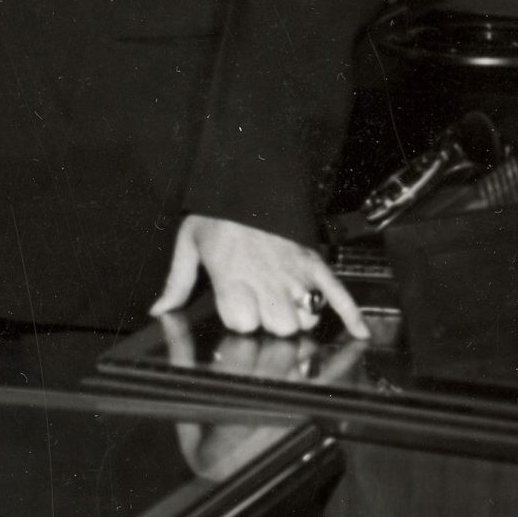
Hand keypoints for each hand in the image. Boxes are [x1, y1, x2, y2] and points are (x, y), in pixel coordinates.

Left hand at [153, 215, 365, 340]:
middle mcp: (267, 279)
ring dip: (298, 317)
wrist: (251, 183)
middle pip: (281, 327)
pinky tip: (358, 333)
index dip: (238, 320)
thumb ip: (177, 282)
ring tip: (284, 305)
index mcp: (233, 276)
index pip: (243, 323)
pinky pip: (339, 294)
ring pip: (307, 318)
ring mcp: (295, 272)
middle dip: (270, 325)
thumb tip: (159, 310)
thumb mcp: (188, 244)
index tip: (234, 308)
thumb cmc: (217, 215)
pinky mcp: (315, 264)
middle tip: (260, 307)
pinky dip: (351, 315)